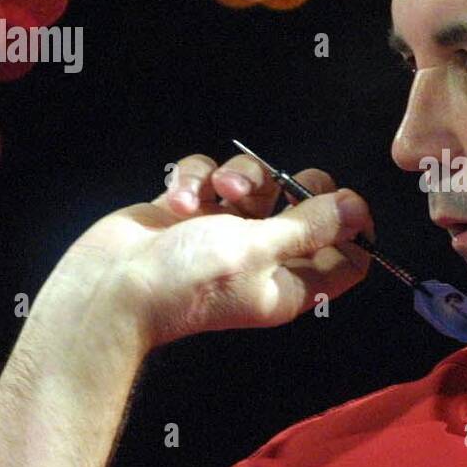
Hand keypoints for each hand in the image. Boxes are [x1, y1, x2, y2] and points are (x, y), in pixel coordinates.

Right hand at [51, 151, 375, 349]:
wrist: (110, 289)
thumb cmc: (185, 282)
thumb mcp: (258, 250)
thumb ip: (310, 227)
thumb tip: (356, 210)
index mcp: (291, 284)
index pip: (347, 260)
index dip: (355, 230)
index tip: (347, 203)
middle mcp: (263, 260)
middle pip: (306, 211)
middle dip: (296, 188)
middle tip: (282, 188)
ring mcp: (225, 234)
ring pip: (256, 184)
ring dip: (239, 177)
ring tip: (217, 193)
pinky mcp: (191, 214)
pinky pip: (209, 178)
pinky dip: (196, 180)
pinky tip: (180, 199)